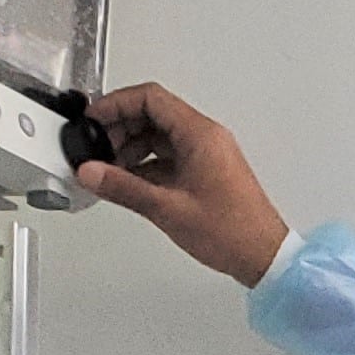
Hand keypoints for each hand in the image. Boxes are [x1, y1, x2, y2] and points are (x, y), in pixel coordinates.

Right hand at [76, 82, 290, 285]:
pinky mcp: (206, 170)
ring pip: (159, 135)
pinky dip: (146, 163)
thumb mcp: (167, 209)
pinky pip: (168, 155)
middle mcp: (205, 137)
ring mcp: (206, 153)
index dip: (116, 104)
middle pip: (153, 114)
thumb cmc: (231, 232)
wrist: (263, 256)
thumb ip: (123, 187)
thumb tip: (90, 172)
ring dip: (130, 147)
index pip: (151, 98)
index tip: (93, 119)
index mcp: (200, 135)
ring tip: (108, 168)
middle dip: (120, 127)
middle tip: (96, 148)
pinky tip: (128, 181)